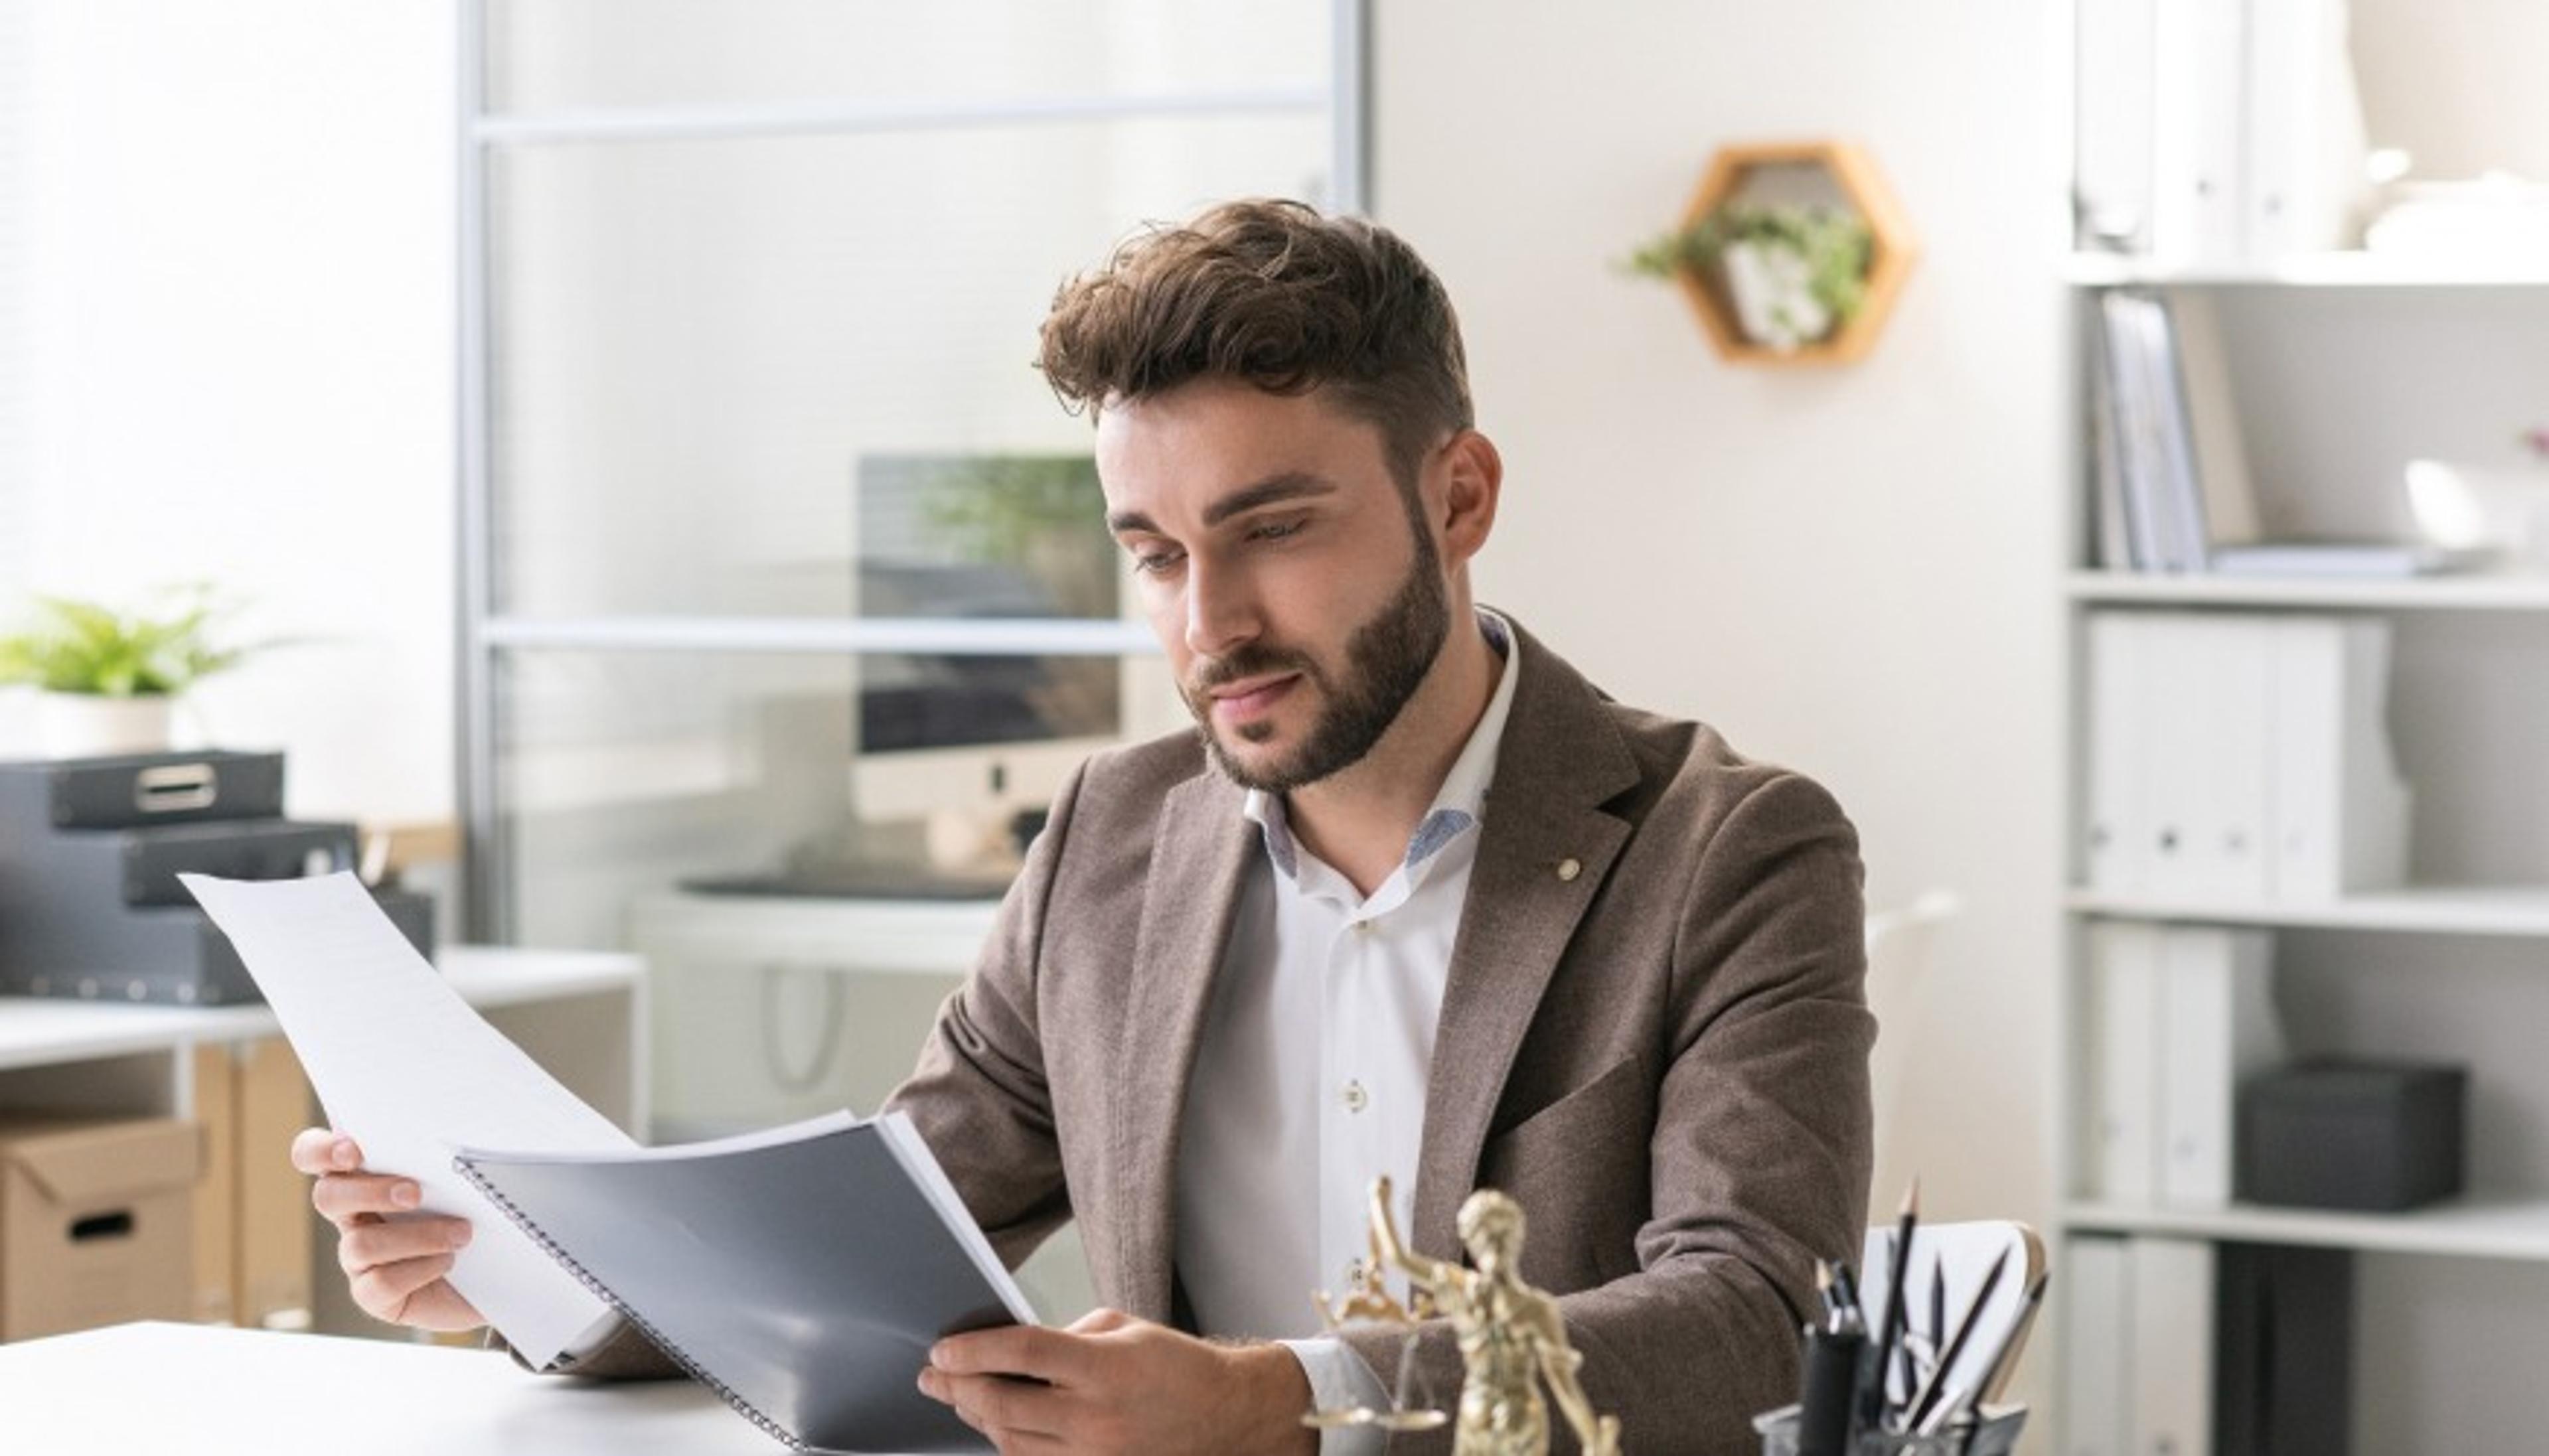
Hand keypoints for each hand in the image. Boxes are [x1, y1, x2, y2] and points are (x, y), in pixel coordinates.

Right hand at [289, 1127, 484, 1332]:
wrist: (498, 1269)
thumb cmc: (476, 1210)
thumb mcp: (463, 1174)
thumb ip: (444, 1152)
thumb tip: (461, 1122)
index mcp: (364, 1175)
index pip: (313, 1154)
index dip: (321, 1151)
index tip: (353, 1151)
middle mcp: (353, 1214)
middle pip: (327, 1197)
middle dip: (370, 1191)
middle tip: (415, 1193)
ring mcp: (358, 1258)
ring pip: (360, 1244)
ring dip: (418, 1236)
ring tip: (461, 1233)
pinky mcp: (373, 1294)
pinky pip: (380, 1283)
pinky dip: (420, 1268)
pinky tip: (449, 1261)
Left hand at [917, 1307, 1314, 1455]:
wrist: (1221, 1414)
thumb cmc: (1171, 1363)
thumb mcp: (1119, 1327)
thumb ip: (1063, 1337)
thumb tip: (1008, 1349)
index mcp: (1103, 1366)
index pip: (1022, 1353)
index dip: (974, 1350)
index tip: (942, 1348)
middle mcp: (1095, 1416)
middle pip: (1004, 1405)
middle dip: (958, 1388)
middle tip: (933, 1375)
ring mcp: (1094, 1454)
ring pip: (1011, 1441)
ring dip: (976, 1416)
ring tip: (957, 1395)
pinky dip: (1006, 1442)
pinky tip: (993, 1423)